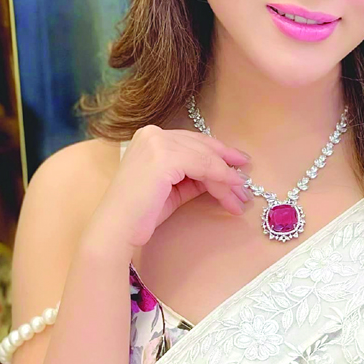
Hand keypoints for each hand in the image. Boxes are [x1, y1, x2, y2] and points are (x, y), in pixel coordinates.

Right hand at [87, 125, 251, 249]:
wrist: (117, 229)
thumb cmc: (141, 214)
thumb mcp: (174, 188)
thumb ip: (195, 176)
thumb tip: (224, 175)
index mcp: (150, 137)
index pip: (192, 141)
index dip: (218, 153)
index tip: (239, 165)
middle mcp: (153, 134)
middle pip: (202, 146)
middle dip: (227, 165)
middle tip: (246, 181)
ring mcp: (158, 143)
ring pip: (206, 158)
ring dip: (227, 179)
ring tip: (241, 198)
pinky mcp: (164, 158)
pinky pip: (204, 167)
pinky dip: (222, 180)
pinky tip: (232, 194)